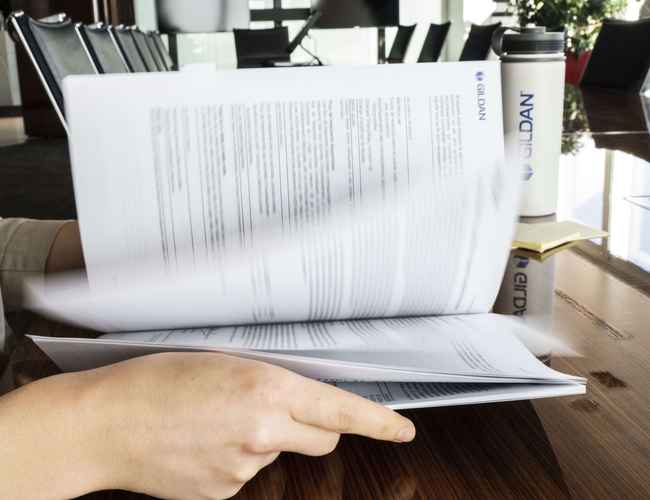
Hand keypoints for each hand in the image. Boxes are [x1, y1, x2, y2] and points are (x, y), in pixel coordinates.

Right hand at [83, 352, 415, 498]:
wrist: (105, 424)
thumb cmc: (156, 380)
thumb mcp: (222, 362)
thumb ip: (269, 381)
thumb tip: (298, 397)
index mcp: (266, 389)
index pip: (340, 409)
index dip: (377, 421)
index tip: (402, 428)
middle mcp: (263, 432)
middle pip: (321, 436)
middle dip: (312, 424)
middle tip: (275, 408)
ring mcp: (244, 469)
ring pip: (278, 452)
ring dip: (263, 438)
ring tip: (215, 420)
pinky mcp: (224, 493)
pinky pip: (248, 471)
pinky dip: (235, 457)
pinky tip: (202, 443)